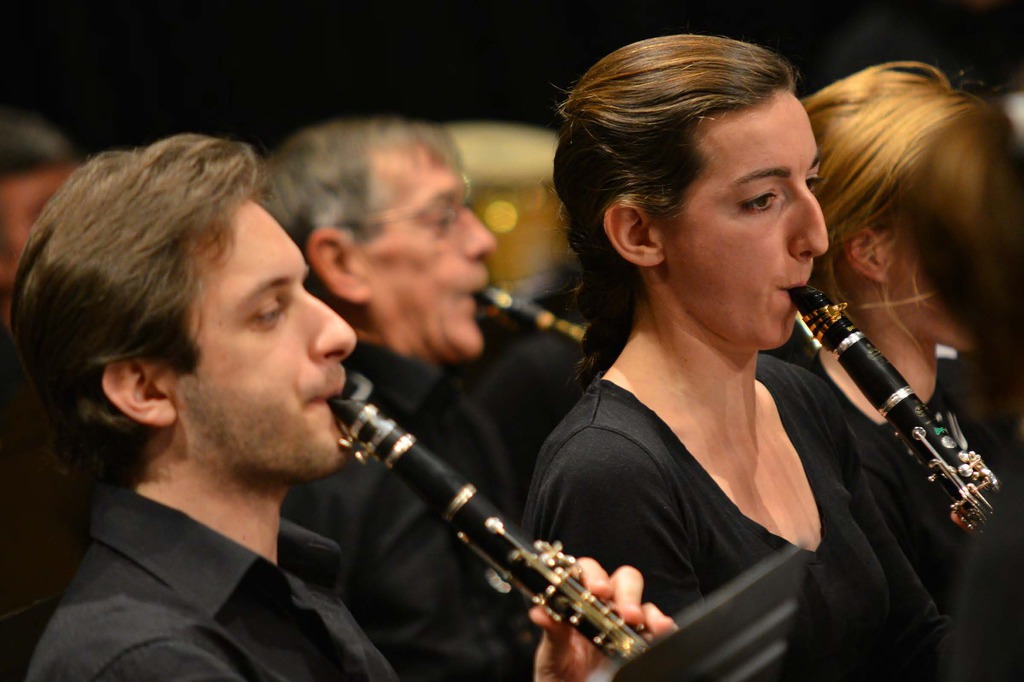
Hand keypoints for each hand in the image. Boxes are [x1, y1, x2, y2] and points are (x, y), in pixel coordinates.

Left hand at [531, 558, 675, 681]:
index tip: (597, 590)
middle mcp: (604, 611)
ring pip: (643, 600)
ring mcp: (625, 627)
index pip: (587, 573)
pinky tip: (661, 631)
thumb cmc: (558, 678)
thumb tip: (539, 612)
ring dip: (644, 608)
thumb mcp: (551, 658)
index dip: (594, 574)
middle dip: (626, 591)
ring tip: (639, 623)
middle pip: (621, 580)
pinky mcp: (644, 644)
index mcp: (577, 606)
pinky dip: (663, 625)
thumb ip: (552, 635)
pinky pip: (660, 627)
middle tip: (626, 613)